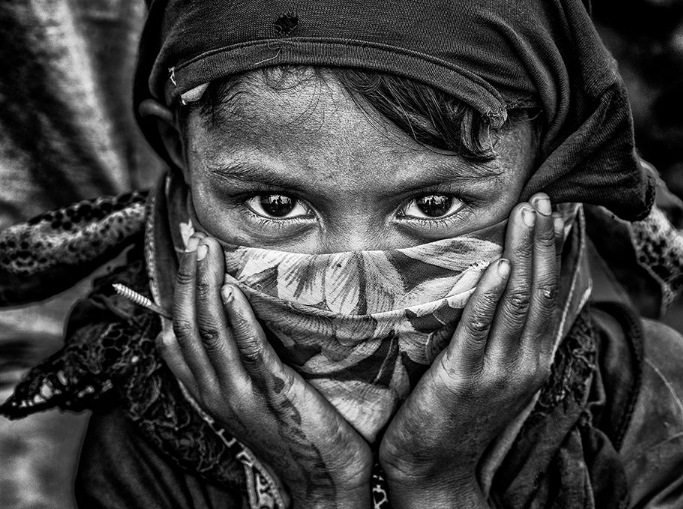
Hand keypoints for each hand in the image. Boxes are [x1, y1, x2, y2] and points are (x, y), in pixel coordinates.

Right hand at [158, 234, 372, 507]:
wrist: (320, 485)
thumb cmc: (290, 438)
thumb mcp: (249, 401)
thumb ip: (227, 368)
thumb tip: (205, 329)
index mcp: (210, 391)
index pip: (176, 336)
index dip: (175, 294)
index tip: (182, 257)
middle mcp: (217, 391)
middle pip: (188, 326)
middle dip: (189, 279)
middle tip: (193, 238)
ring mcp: (243, 394)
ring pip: (212, 333)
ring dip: (207, 288)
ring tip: (206, 250)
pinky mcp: (276, 395)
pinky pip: (252, 353)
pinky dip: (240, 321)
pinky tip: (234, 292)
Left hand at [379, 193, 563, 507]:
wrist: (437, 469)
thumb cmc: (460, 416)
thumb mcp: (493, 372)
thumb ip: (503, 334)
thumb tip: (502, 287)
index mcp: (533, 357)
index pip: (552, 295)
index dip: (558, 253)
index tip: (561, 213)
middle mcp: (524, 362)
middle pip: (540, 290)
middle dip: (544, 241)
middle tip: (544, 197)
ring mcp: (497, 372)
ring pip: (517, 302)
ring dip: (525, 253)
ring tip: (529, 213)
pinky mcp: (463, 380)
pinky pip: (478, 330)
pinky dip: (490, 295)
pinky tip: (499, 264)